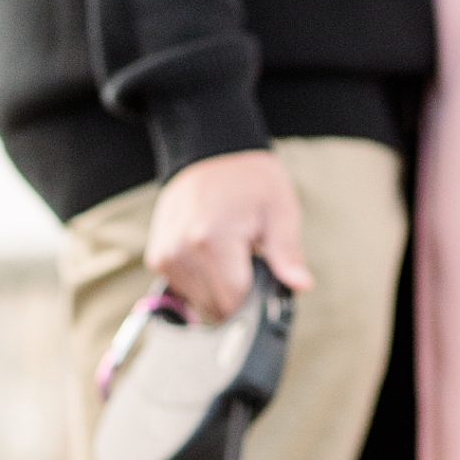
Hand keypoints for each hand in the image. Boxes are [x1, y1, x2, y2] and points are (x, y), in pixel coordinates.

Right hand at [144, 151, 312, 318]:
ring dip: (218, 288)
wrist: (210, 153)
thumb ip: (287, 253)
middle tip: (247, 260)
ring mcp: (166, 255)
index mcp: (213, 240)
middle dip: (238, 294)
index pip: (235, 302)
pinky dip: (202, 282)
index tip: (263, 279)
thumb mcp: (280, 211)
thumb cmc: (249, 181)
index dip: (255, 299)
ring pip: (200, 302)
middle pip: (217, 306)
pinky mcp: (158, 258)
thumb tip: (301, 285)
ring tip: (228, 253)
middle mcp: (182, 250)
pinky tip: (211, 256)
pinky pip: (184, 290)